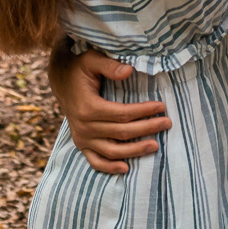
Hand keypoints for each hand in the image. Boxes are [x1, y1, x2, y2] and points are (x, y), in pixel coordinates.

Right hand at [48, 42, 171, 174]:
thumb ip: (109, 65)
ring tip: (155, 145)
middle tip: (167, 123)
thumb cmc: (79, 68)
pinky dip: (110, 167)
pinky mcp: (81, 144)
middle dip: (147, 128)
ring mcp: (82, 138)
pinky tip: (126, 168)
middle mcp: (84, 126)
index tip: (161, 106)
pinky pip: (95, 161)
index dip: (143, 111)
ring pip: (112, 151)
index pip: (122, 114)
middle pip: (122, 133)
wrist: (60, 81)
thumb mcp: (91, 60)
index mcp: (88, 107)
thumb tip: (129, 71)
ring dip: (135, 151)